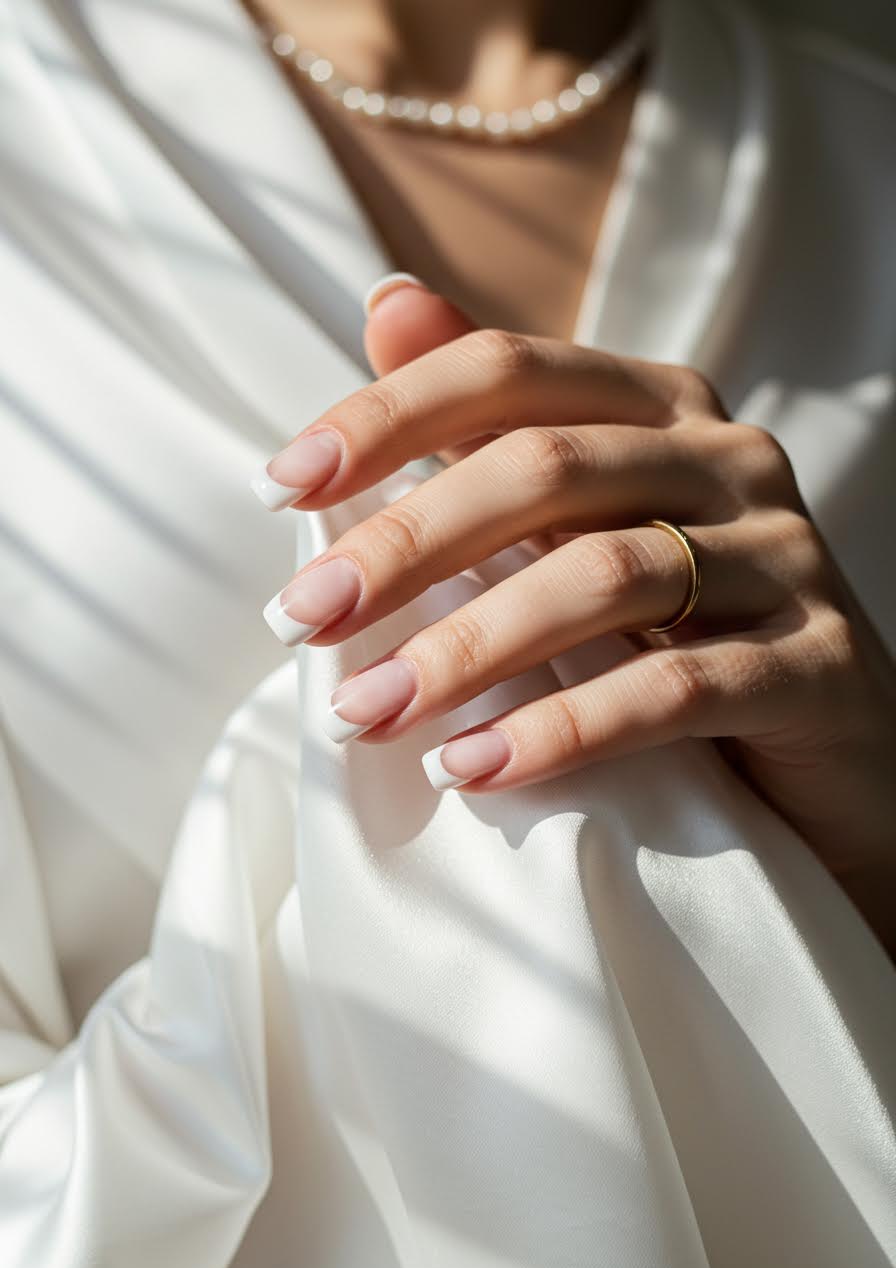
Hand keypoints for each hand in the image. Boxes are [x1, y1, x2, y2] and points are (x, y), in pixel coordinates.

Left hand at [255, 278, 895, 954]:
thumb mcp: (582, 519)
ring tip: (366, 709)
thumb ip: (494, 420)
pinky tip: (471, 767)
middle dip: (404, 545)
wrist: (829, 753)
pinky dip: (563, 729)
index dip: (387, 418)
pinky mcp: (819, 665)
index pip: (505, 371)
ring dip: (465, 648)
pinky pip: (675, 687)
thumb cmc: (681, 627)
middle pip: (544, 469)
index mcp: (660, 407)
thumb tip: (385, 302)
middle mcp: (730, 457)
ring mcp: (787, 558)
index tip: (280, 487)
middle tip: (300, 620)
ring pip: (605, 577)